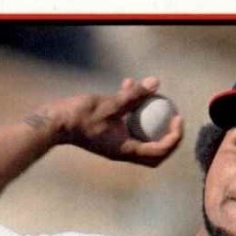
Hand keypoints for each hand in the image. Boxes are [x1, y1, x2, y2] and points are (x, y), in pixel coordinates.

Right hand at [45, 76, 183, 166]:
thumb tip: (155, 83)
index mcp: (126, 151)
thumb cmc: (81, 116)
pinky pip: (128, 124)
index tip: (178, 118)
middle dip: (168, 136)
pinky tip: (128, 85)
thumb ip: (134, 95)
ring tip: (149, 91)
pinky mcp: (109, 134)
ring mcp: (116, 144)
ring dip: (149, 116)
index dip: (174, 138)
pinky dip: (133, 110)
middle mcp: (123, 151)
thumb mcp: (110, 103)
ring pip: (142, 135)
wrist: (57, 123)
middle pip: (155, 151)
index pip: (159, 151)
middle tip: (174, 116)